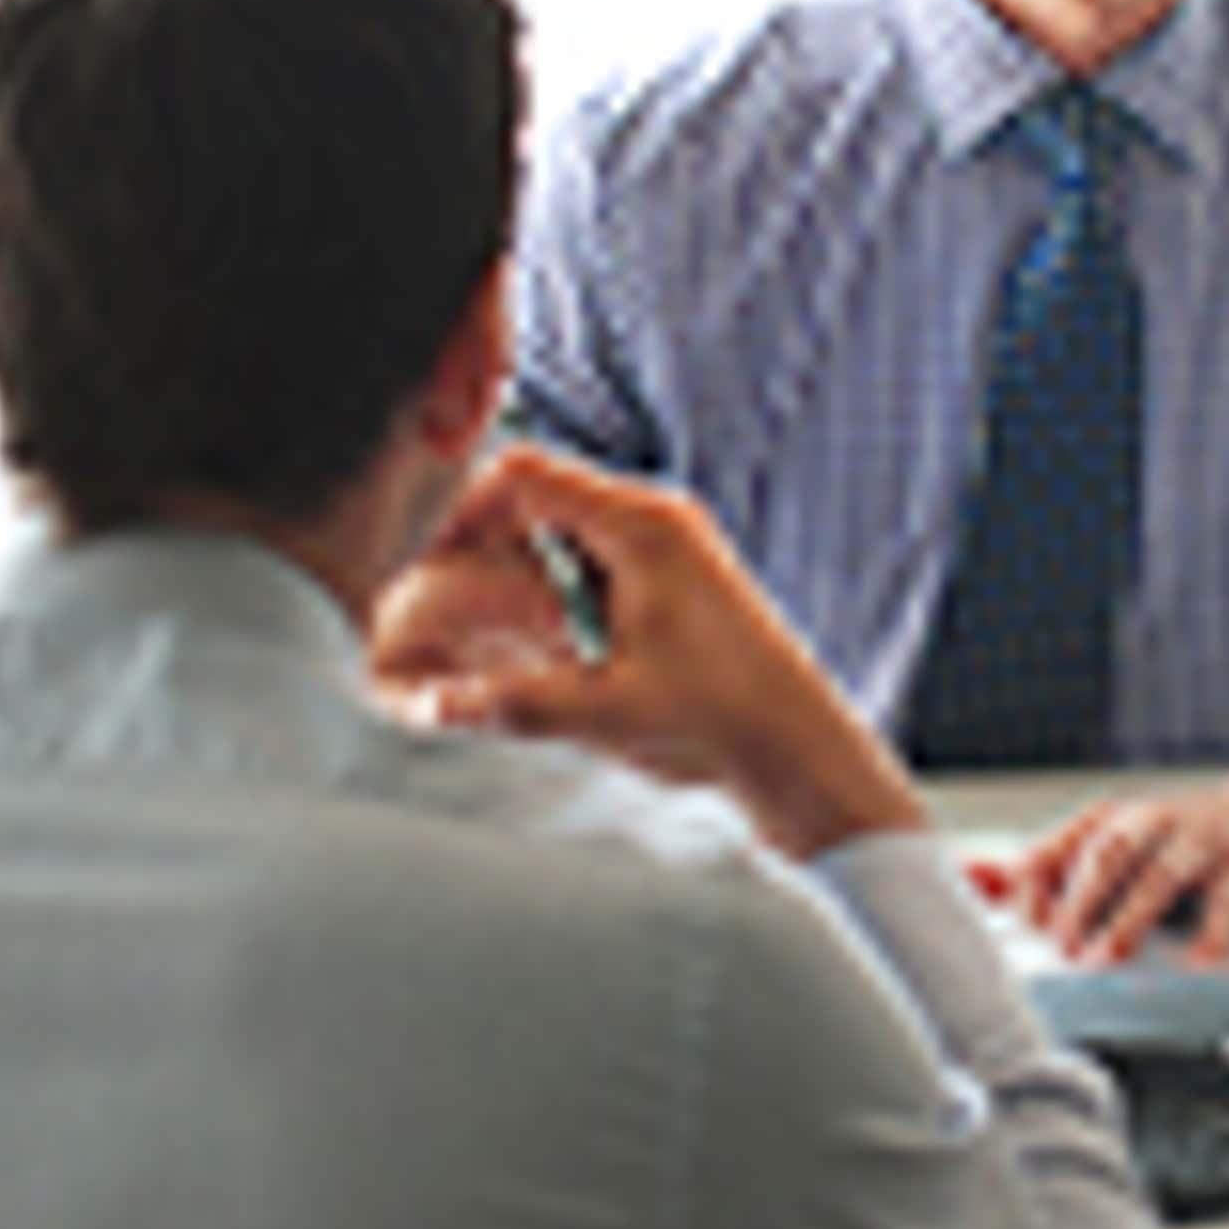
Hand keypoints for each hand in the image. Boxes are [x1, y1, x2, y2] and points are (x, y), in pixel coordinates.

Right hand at [372, 448, 918, 862]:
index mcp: (644, 528)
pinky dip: (557, 599)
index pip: (525, 475)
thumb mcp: (607, 712)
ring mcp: (670, 551)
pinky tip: (550, 652)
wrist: (801, 753)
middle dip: (486, 549)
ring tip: (500, 637)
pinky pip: (593, 567)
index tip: (427, 561)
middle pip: (540, 500)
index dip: (463, 510)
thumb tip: (434, 703)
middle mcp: (658, 523)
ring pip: (563, 536)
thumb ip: (514, 701)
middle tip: (446, 603)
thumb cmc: (725, 723)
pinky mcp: (675, 584)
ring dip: (522, 578)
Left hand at [979, 782, 1228, 964]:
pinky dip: (1211, 936)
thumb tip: (967, 875)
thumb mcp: (1105, 846)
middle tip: (1062, 947)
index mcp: (1111, 818)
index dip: (1039, 884)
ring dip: (1132, 917)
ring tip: (1111, 957)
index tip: (1024, 925)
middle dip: (1080, 900)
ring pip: (1161, 872)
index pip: (1063, 844)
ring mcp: (1202, 841)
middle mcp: (1153, 820)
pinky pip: (1227, 903)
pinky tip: (1196, 966)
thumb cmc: (1170, 842)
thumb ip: (1040, 868)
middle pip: (1109, 852)